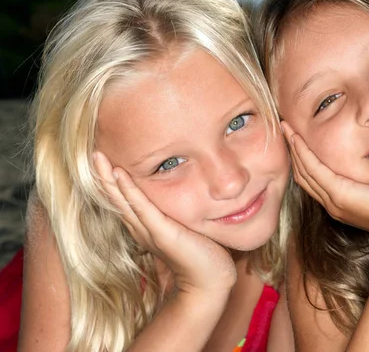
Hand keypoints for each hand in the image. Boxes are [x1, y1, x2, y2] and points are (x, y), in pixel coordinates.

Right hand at [93, 151, 236, 296]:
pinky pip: (142, 208)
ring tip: (97, 157)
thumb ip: (175, 214)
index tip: (102, 158)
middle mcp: (142, 229)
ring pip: (123, 200)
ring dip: (109, 178)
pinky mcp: (163, 234)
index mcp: (145, 227)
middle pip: (116, 198)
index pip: (123, 199)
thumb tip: (182, 192)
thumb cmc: (201, 254)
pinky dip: (129, 190)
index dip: (110, 180)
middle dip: (102, 175)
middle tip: (92, 152)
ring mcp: (150, 231)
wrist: (210, 281)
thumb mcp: (184, 227)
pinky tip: (119, 174)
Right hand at [281, 122, 368, 236]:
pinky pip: (314, 168)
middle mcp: (332, 203)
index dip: (303, 159)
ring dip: (293, 147)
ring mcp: (333, 199)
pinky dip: (303, 152)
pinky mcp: (339, 193)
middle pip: (303, 174)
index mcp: (340, 204)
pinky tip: (296, 138)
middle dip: (293, 151)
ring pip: (304, 170)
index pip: (314, 179)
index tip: (298, 139)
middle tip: (284, 129)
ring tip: (285, 128)